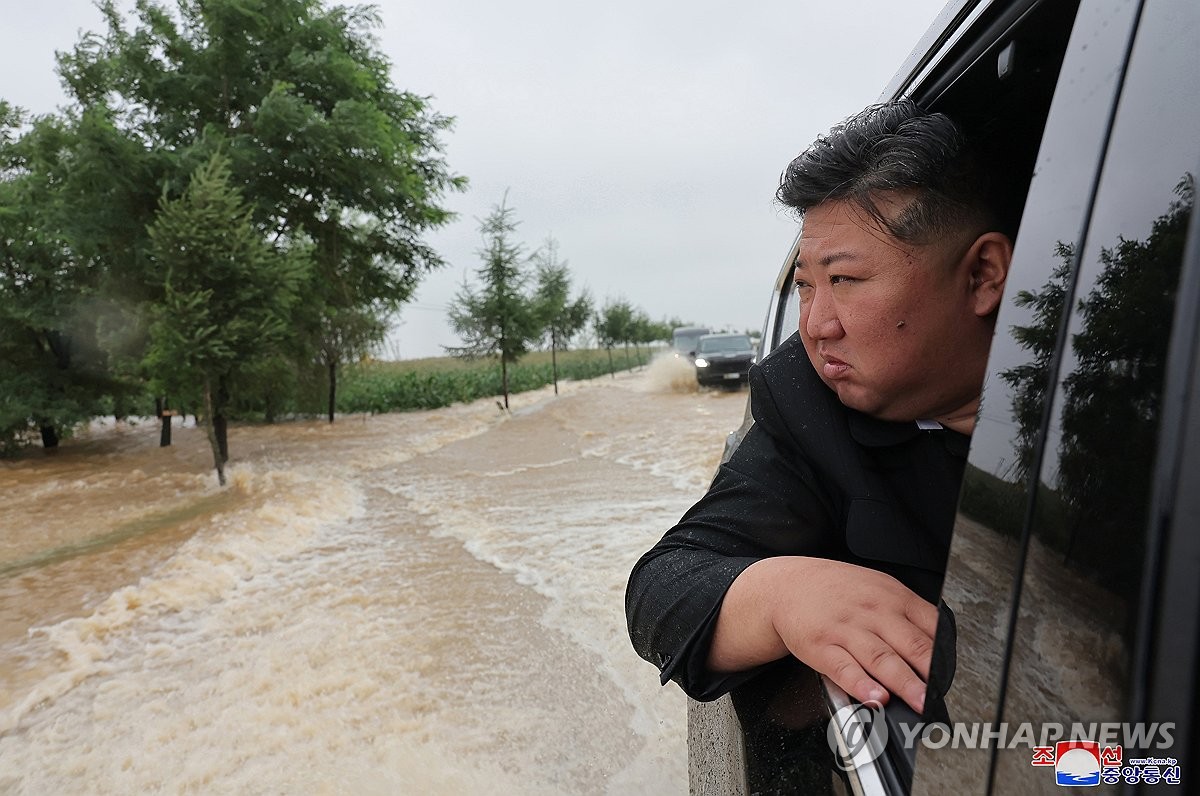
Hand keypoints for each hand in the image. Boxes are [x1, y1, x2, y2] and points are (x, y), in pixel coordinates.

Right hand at [709, 556, 937, 712]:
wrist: (789, 584)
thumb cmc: (838, 590)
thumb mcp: (878, 588)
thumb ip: (909, 614)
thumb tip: (941, 645)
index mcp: (893, 598)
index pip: (929, 627)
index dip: (945, 656)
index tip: (953, 678)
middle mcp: (872, 613)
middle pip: (909, 644)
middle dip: (929, 673)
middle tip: (942, 695)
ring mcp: (846, 630)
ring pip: (881, 659)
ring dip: (903, 682)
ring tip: (918, 701)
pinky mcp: (822, 647)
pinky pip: (844, 668)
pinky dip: (860, 684)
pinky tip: (873, 697)